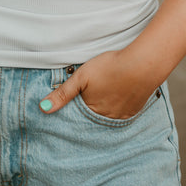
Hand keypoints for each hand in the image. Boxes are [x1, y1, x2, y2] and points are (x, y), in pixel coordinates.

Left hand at [39, 48, 158, 119]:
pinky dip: (115, 111)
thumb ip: (63, 93)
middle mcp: (106, 119)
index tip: (68, 111)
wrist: (142, 64)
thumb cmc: (110, 67)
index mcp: (91, 111)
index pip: (76, 119)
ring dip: (101, 114)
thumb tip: (43, 109)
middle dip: (86, 116)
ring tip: (99, 103)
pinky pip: (120, 116)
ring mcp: (121, 116)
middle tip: (85, 106)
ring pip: (106, 119)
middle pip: (91, 120)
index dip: (72, 114)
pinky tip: (114, 101)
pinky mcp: (133, 111)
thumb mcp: (81, 77)